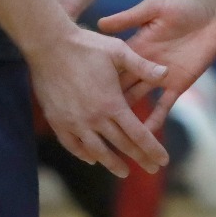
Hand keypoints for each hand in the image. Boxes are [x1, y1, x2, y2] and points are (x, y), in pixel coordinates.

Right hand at [30, 27, 169, 177]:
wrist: (49, 45)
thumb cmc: (86, 46)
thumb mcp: (118, 51)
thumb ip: (143, 66)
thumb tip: (166, 74)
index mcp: (112, 103)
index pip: (137, 135)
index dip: (152, 149)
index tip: (163, 161)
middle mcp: (94, 118)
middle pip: (121, 146)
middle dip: (139, 159)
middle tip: (152, 170)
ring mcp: (74, 122)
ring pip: (96, 151)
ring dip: (112, 163)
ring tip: (123, 172)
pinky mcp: (57, 120)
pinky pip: (72, 145)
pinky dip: (83, 154)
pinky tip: (91, 158)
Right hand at [99, 0, 215, 132]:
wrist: (210, 14)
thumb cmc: (181, 7)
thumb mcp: (153, 7)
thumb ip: (130, 17)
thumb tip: (100, 23)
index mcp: (133, 50)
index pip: (111, 69)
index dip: (97, 83)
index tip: (80, 99)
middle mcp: (143, 69)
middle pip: (120, 92)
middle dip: (106, 107)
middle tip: (89, 126)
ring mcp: (159, 80)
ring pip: (139, 102)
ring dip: (128, 119)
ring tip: (112, 136)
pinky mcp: (178, 85)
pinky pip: (164, 106)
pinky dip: (155, 120)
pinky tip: (146, 136)